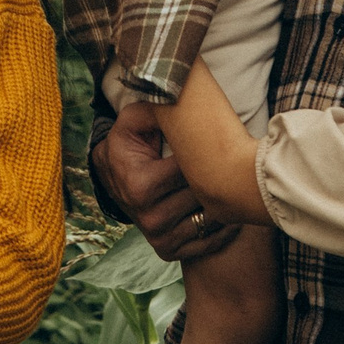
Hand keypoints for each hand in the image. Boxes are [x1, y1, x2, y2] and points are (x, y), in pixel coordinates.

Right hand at [91, 100, 239, 263]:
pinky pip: (209, 242)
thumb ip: (150, 106)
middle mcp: (149, 218)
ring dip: (222, 202)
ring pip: (210, 219)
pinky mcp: (169, 252)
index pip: (190, 169)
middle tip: (228, 163)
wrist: (115, 182)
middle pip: (202, 195)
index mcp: (140, 186)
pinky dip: (223, 228)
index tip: (211, 143)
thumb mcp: (132, 123)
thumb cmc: (130, 147)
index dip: (202, 153)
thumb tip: (170, 91)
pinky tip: (224, 209)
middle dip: (214, 177)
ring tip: (226, 184)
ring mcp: (159, 238)